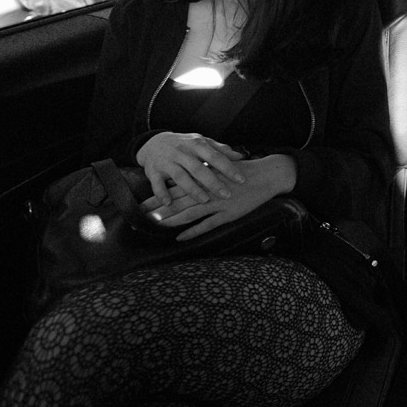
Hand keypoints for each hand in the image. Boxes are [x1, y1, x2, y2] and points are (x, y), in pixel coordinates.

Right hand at [135, 131, 245, 206]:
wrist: (153, 142)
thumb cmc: (184, 144)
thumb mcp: (201, 142)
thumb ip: (220, 149)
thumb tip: (240, 156)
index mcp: (196, 145)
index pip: (215, 156)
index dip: (228, 168)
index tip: (241, 179)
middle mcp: (181, 152)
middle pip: (198, 168)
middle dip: (213, 182)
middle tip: (226, 195)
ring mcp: (167, 162)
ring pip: (180, 177)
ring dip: (192, 189)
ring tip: (205, 200)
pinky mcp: (153, 171)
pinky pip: (157, 184)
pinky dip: (162, 194)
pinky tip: (169, 203)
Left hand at [140, 154, 296, 239]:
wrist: (267, 175)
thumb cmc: (242, 172)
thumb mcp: (220, 169)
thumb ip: (202, 174)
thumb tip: (184, 179)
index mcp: (203, 177)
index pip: (174, 188)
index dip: (157, 197)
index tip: (140, 205)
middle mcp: (207, 190)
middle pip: (177, 201)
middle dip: (157, 210)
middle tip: (139, 218)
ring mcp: (217, 202)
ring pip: (189, 212)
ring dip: (170, 220)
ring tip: (154, 226)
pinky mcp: (228, 213)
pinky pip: (207, 224)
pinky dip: (193, 230)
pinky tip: (180, 237)